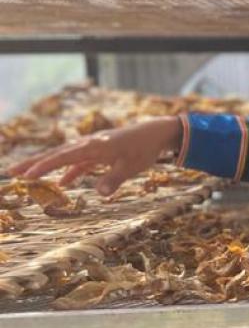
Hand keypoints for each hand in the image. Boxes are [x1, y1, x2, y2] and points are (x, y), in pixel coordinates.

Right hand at [7, 117, 181, 196]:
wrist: (154, 133)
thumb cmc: (143, 149)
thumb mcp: (131, 167)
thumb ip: (114, 180)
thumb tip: (100, 194)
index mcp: (92, 147)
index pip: (62, 157)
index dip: (44, 167)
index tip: (28, 176)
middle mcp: (87, 145)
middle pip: (55, 155)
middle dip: (33, 164)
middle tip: (12, 173)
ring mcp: (91, 147)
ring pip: (63, 157)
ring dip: (46, 166)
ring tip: (27, 176)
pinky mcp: (97, 152)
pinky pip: (78, 162)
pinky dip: (69, 171)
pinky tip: (63, 184)